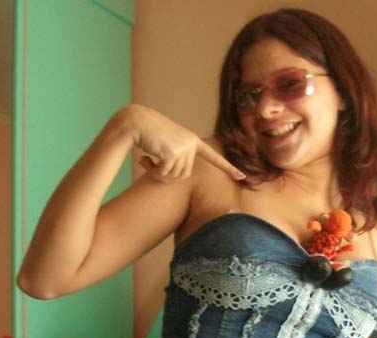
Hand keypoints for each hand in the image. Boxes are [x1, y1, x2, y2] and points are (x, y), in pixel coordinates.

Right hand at [123, 104, 244, 182]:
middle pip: (184, 175)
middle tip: (151, 166)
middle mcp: (191, 142)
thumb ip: (176, 158)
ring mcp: (183, 147)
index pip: (213, 156)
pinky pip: (164, 174)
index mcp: (192, 140)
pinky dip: (153, 172)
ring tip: (147, 161)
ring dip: (159, 175)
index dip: (227, 168)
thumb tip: (177, 177)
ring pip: (175, 176)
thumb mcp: (166, 146)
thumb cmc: (148, 134)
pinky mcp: (173, 152)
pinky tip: (143, 160)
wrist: (135, 122)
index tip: (242, 176)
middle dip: (166, 175)